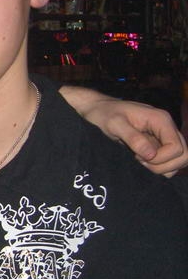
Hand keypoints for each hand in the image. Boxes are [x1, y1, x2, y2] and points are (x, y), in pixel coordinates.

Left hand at [61, 86, 187, 176]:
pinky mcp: (158, 144)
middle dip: (164, 165)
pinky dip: (160, 166)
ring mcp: (164, 136)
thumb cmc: (105, 114)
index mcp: (161, 120)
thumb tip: (151, 154)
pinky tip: (142, 161)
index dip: (161, 158)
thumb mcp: (114, 124)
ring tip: (140, 161)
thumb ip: (132, 138)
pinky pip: (169, 160)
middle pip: (183, 155)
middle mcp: (167, 128)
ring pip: (179, 159)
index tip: (139, 157)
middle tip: (141, 162)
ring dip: (162, 167)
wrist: (98, 110)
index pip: (177, 148)